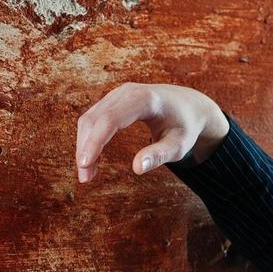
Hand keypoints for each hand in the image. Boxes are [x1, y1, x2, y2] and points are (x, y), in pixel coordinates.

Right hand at [74, 82, 229, 183]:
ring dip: (84, 146)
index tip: (85, 164)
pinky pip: (94, 119)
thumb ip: (160, 155)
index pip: (111, 119)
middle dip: (86, 149)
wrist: (188, 105)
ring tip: (88, 175)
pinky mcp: (113, 100)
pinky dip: (89, 139)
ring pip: (90, 119)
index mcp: (145, 100)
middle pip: (95, 119)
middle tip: (85, 179)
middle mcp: (127, 92)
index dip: (95, 142)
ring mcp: (118, 94)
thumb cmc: (185, 127)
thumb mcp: (179, 145)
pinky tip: (92, 160)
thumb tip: (137, 168)